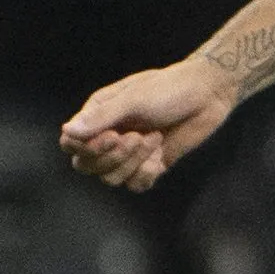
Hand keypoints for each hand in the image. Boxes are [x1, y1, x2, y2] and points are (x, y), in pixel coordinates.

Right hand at [60, 57, 238, 191]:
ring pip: (111, 179)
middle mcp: (108, 136)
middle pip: (87, 166)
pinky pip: (135, 185)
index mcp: (98, 116)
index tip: (112, 135)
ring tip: (154, 137)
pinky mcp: (149, 166)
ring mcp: (128, 154)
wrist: (207, 94)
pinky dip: (147, 173)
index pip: (71, 145)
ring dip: (133, 162)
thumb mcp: (133, 99)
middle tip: (137, 136)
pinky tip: (161, 152)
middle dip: (112, 157)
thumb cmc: (169, 89)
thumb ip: (100, 117)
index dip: (86, 148)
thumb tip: (67, 131)